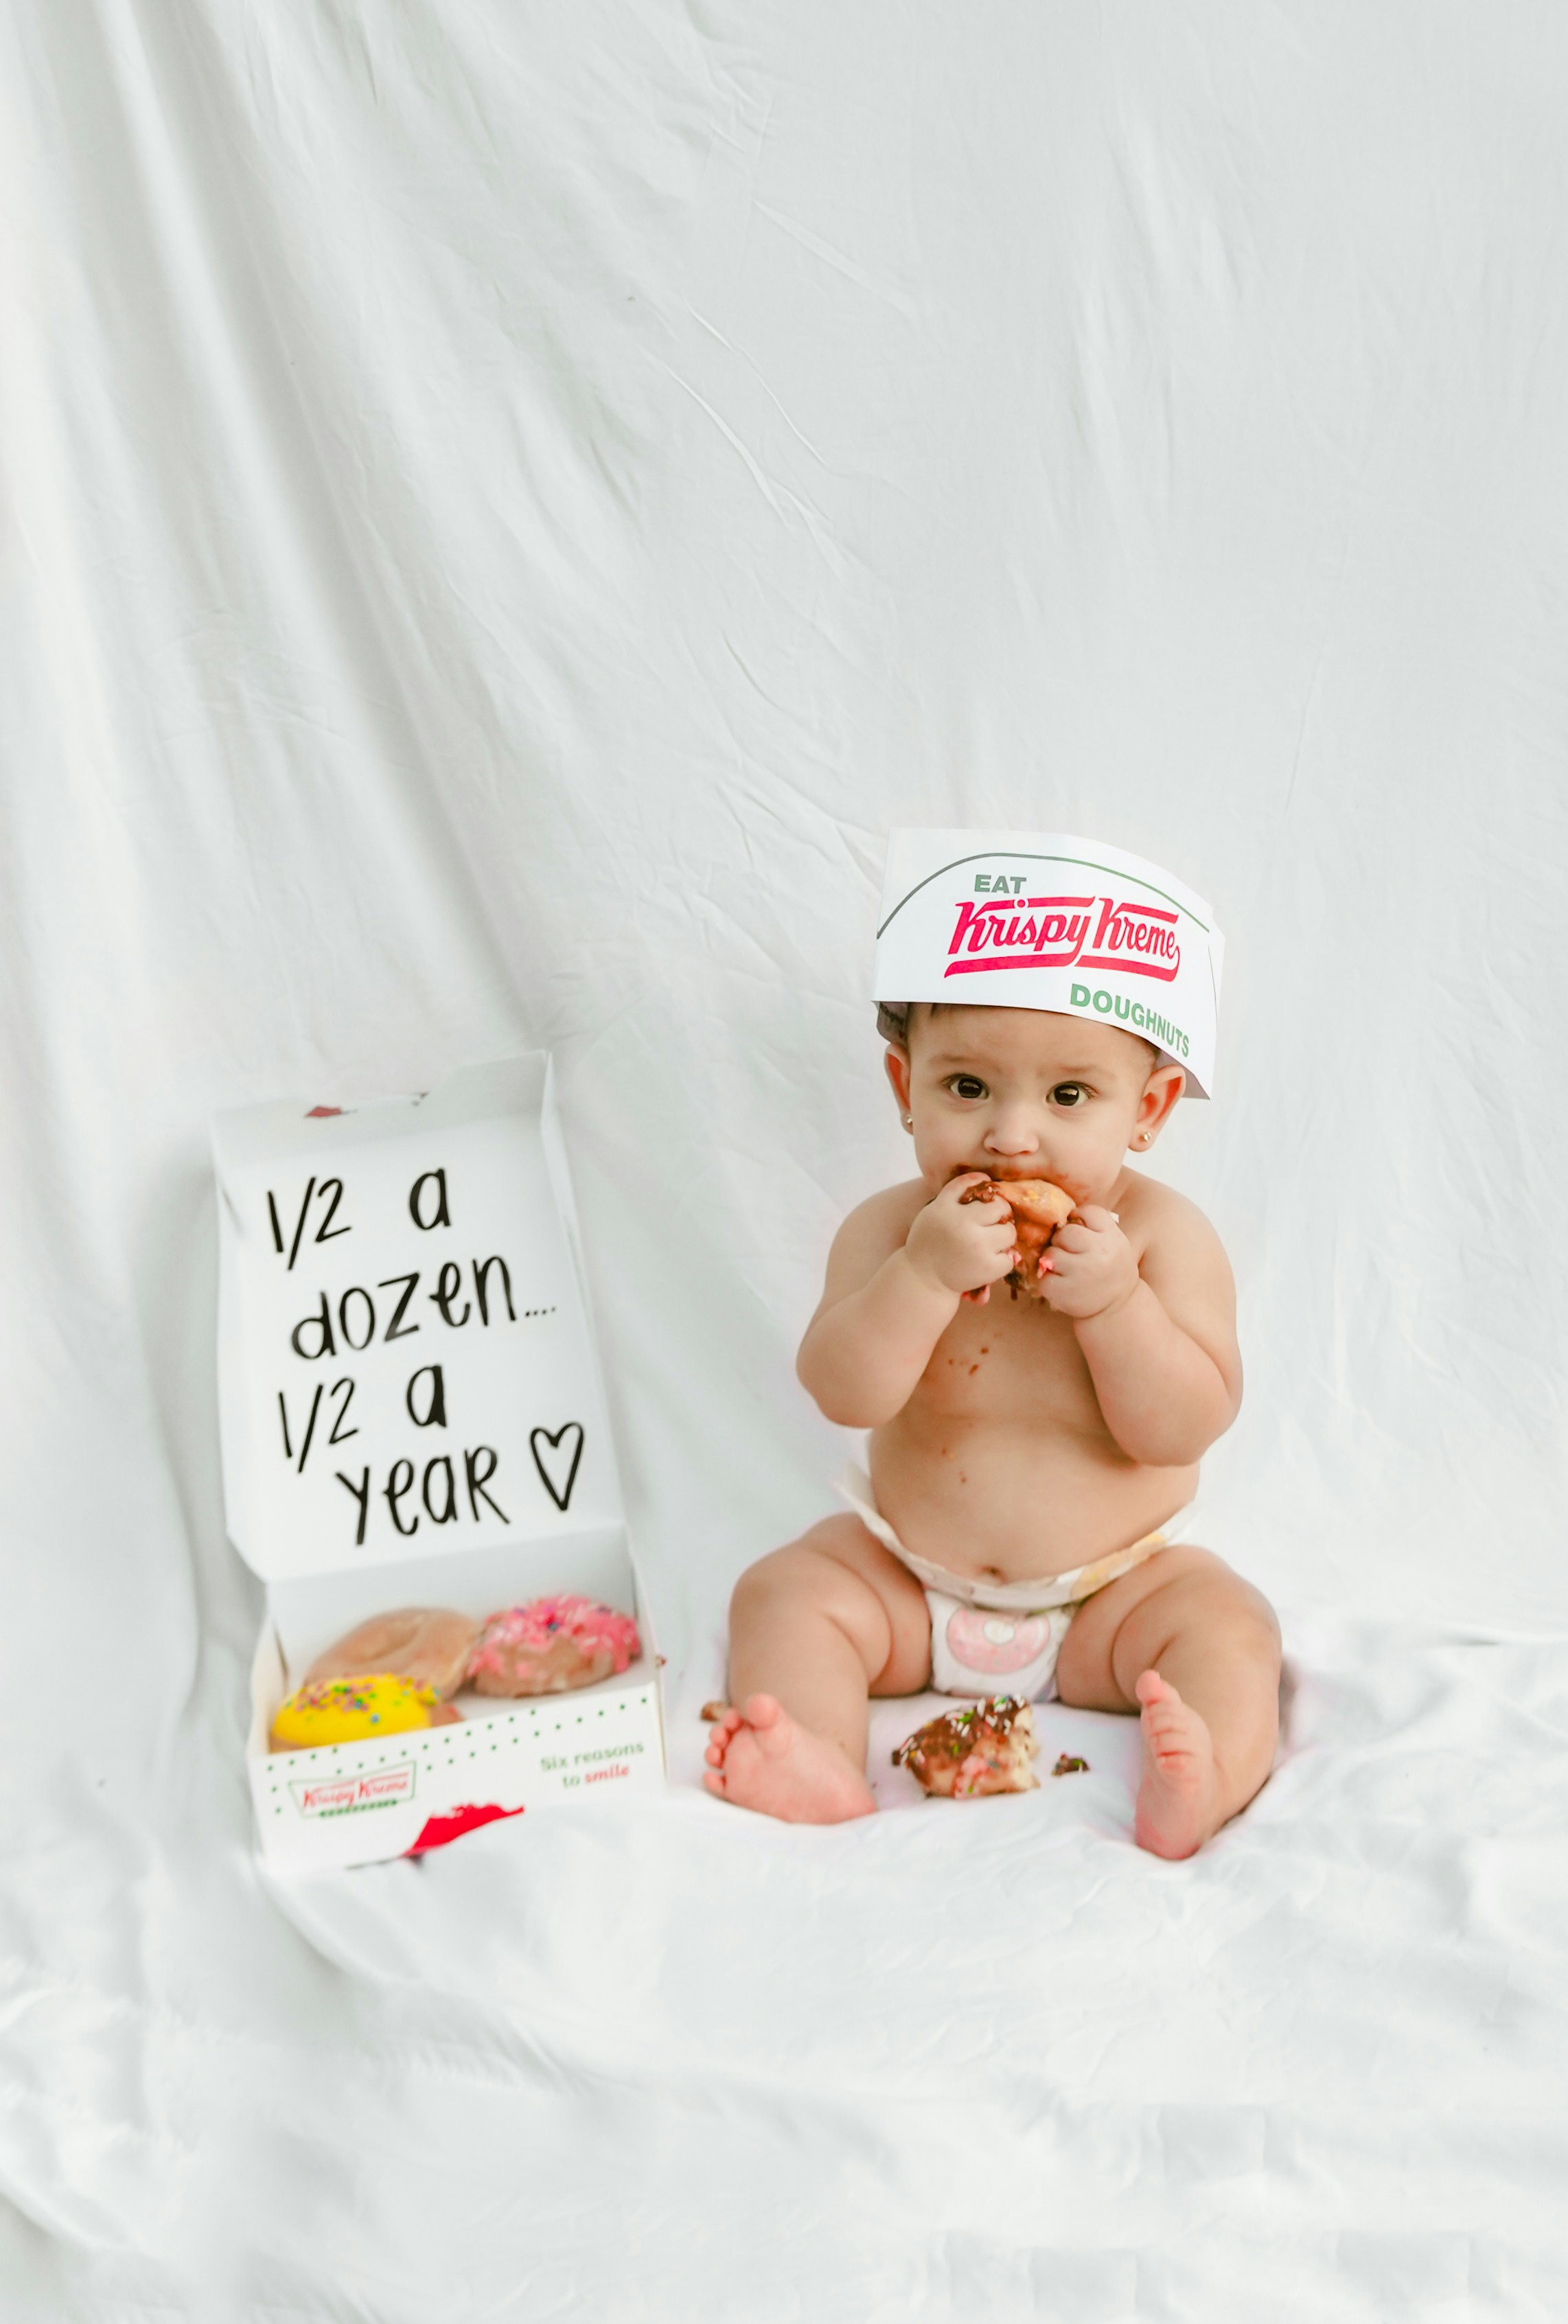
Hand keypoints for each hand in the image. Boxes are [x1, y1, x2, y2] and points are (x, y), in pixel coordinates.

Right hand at [904, 1172, 1017, 1301]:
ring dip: (1003, 1237)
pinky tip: (987, 1260)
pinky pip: (1009, 1259)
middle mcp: (964, 1226)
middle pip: (1001, 1209)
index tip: (985, 1208)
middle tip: (990, 1226)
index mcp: (949, 1209)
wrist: (922, 1277)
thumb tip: (985, 1176)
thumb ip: (957, 1189)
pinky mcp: (987, 1269)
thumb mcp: (936, 1208)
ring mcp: (978, 1248)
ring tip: (989, 1243)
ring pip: (1009, 1233)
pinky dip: (1002, 1260)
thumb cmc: (930, 1239)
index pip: (983, 1188)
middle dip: (1000, 1215)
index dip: (989, 1198)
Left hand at [1037, 1204, 1139, 1320]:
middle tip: (1069, 1252)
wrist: (1118, 1307)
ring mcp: (1083, 1273)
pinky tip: (1060, 1284)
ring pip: (1051, 1254)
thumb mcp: (1114, 1244)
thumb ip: (1094, 1228)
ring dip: (1052, 1261)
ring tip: (1064, 1269)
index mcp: (1113, 1238)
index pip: (1089, 1212)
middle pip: (1066, 1232)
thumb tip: (1062, 1215)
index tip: (1079, 1228)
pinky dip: (1047, 1282)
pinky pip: (1043, 1278)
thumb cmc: (1110, 1269)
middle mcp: (1100, 1253)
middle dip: (1061, 1241)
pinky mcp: (1066, 1292)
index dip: (1078, 1216)